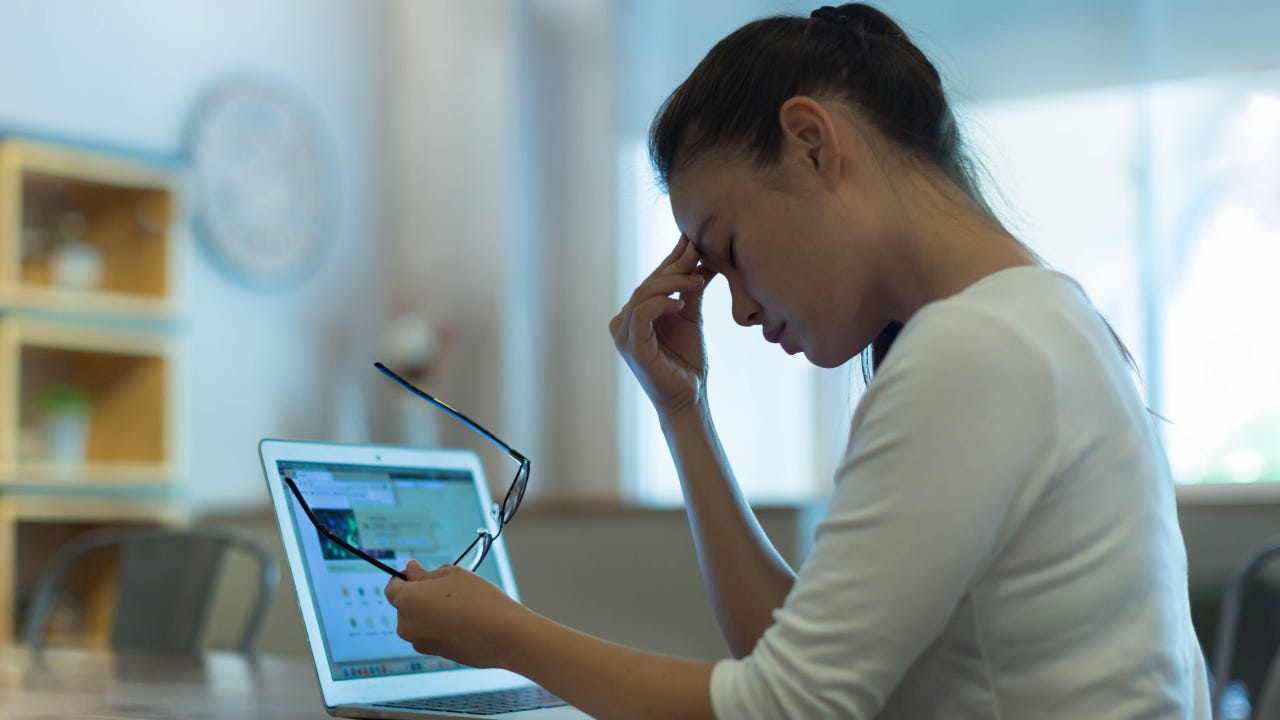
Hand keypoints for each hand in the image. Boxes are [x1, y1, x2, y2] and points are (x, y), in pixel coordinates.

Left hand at [384, 559, 528, 669]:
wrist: (504, 635)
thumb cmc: (478, 599)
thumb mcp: (452, 574)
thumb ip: (425, 573)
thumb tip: (410, 570)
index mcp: (406, 602)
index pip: (392, 587)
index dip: (406, 577)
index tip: (424, 572)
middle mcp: (406, 626)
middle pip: (406, 605)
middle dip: (422, 595)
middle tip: (450, 588)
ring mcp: (420, 643)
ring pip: (420, 620)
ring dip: (432, 611)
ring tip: (462, 605)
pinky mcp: (436, 655)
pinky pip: (433, 634)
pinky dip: (442, 626)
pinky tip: (466, 621)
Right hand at [609, 235, 714, 415]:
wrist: (690, 397)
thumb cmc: (687, 362)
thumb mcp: (690, 317)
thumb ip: (690, 290)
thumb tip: (702, 259)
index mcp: (635, 314)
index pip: (652, 281)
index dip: (671, 259)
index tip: (692, 240)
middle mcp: (624, 322)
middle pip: (647, 283)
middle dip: (674, 265)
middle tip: (698, 251)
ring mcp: (624, 334)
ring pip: (643, 294)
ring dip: (672, 282)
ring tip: (697, 280)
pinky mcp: (631, 346)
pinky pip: (642, 313)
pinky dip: (661, 303)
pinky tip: (681, 304)